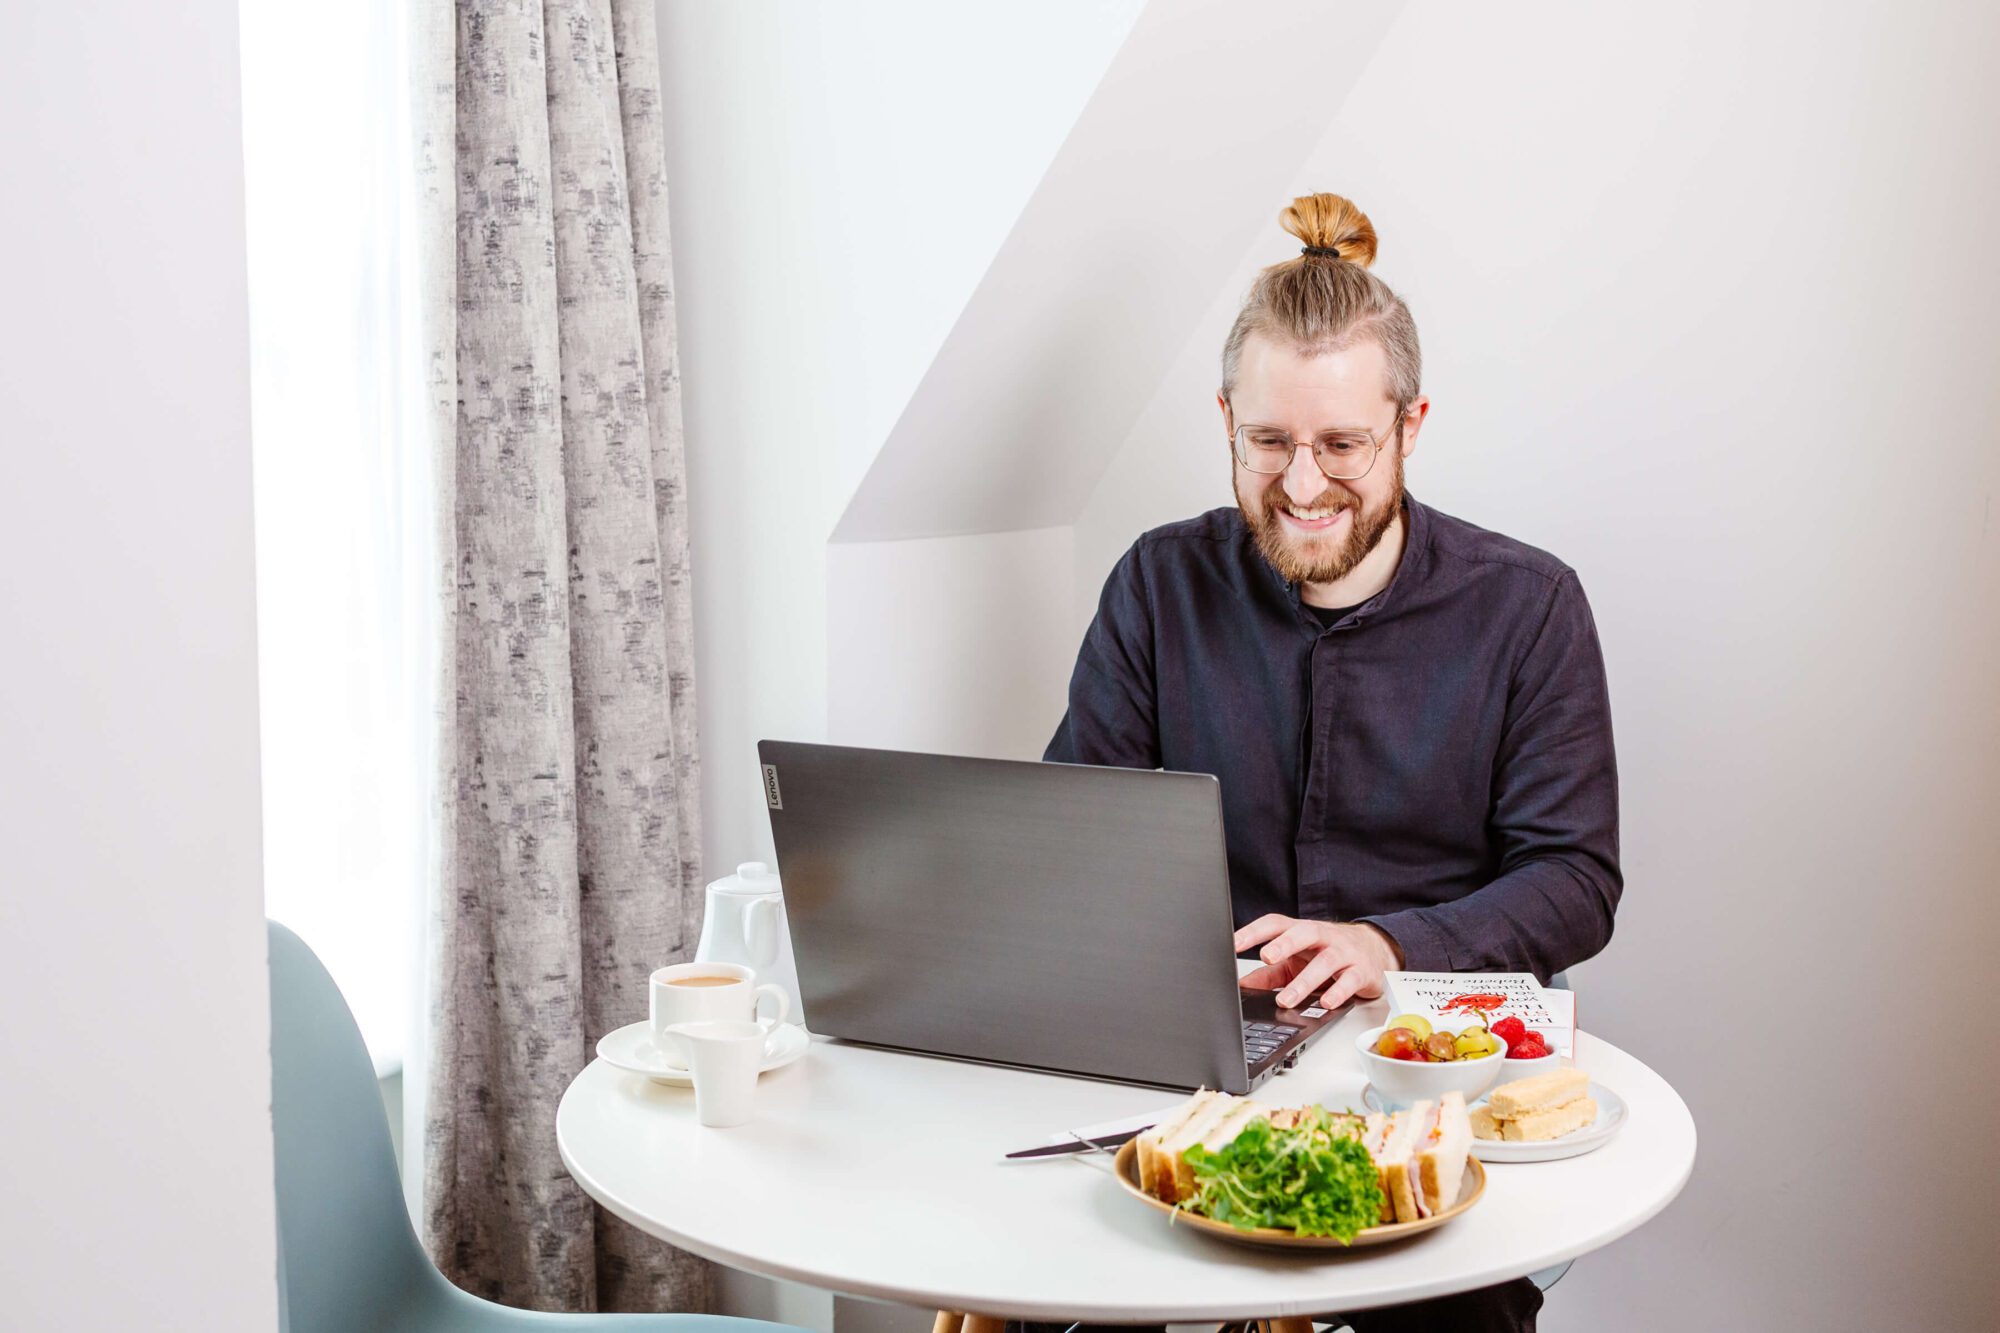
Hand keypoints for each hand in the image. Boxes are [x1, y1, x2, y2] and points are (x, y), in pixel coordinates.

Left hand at [1233, 915, 1402, 1010]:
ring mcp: (1344, 953)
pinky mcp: (1362, 971)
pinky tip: (1325, 1003)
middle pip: (1304, 934)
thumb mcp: (1295, 961)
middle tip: (1266, 957)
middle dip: (1284, 944)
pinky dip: (1338, 992)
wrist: (1374, 950)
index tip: (1234, 943)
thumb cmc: (1328, 952)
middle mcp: (1323, 937)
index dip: (1254, 932)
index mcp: (1301, 932)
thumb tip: (1241, 986)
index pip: (1276, 924)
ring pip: (1326, 962)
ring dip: (1305, 981)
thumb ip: (1269, 974)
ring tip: (1286, 999)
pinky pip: (1350, 981)